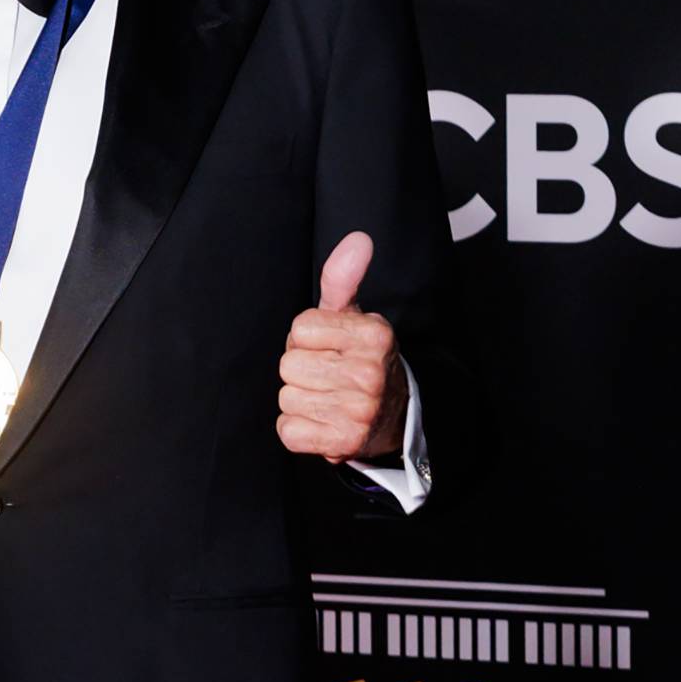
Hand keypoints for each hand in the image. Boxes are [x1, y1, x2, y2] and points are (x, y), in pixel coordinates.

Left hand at [277, 232, 405, 463]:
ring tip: (328, 399)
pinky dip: (299, 430)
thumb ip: (343, 277)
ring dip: (300, 401)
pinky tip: (323, 422)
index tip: (330, 348)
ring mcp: (359, 410)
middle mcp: (370, 371)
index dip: (307, 340)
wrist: (394, 416)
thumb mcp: (353, 315)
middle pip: (289, 365)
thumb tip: (358, 239)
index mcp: (373, 333)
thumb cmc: (360, 358)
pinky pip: (288, 430)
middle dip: (302, 370)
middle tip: (329, 376)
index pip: (299, 330)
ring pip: (286, 398)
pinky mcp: (345, 442)